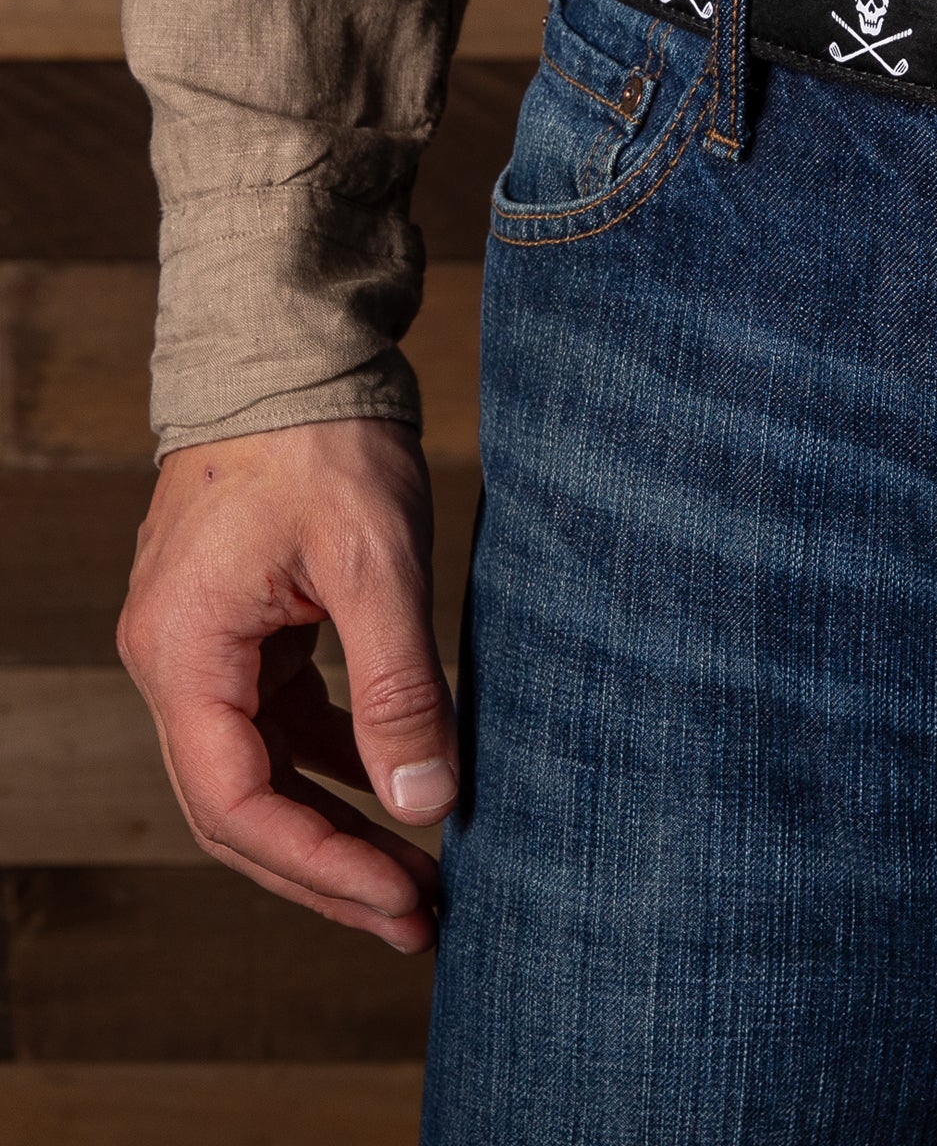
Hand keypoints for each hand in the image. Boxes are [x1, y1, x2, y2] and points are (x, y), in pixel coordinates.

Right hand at [117, 418, 457, 952]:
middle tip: (418, 919)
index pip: (237, 805)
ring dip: (332, 822)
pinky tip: (391, 781)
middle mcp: (175, 662)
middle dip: (328, 869)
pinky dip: (332, 756)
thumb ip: (398, 686)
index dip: (321, 865)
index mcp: (184, 656)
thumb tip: (429, 799)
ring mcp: (203, 643)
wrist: (289, 350)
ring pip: (258, 769)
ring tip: (415, 874)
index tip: (403, 898)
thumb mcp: (375, 563)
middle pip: (240, 807)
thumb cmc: (324, 441)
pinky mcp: (241, 622)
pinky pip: (276, 718)